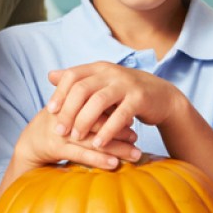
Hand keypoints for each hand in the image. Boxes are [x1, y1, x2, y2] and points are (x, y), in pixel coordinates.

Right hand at [15, 105, 139, 172]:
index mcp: (72, 101)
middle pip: (99, 122)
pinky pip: (82, 155)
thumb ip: (93, 105)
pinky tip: (115, 164)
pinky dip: (99, 160)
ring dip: (117, 148)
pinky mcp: (57, 148)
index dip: (116, 111)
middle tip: (137, 137)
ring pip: (94, 140)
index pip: (98, 104)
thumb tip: (122, 105)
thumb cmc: (59, 124)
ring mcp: (62, 132)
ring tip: (135, 153)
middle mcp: (67, 115)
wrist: (30, 142)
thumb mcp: (72, 109)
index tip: (134, 117)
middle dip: (120, 130)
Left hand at [47, 63, 183, 147]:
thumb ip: (79, 80)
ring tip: (76, 138)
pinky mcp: (140, 98)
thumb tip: (50, 75)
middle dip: (68, 111)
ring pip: (98, 101)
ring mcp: (126, 84)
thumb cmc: (126, 93)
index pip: (72, 75)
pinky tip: (99, 144)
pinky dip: (107, 131)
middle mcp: (112, 72)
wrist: (162, 96)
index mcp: (99, 68)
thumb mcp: (103, 83)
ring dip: (84, 122)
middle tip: (59, 131)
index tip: (50, 111)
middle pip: (82, 89)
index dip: (59, 93)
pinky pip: (120, 115)